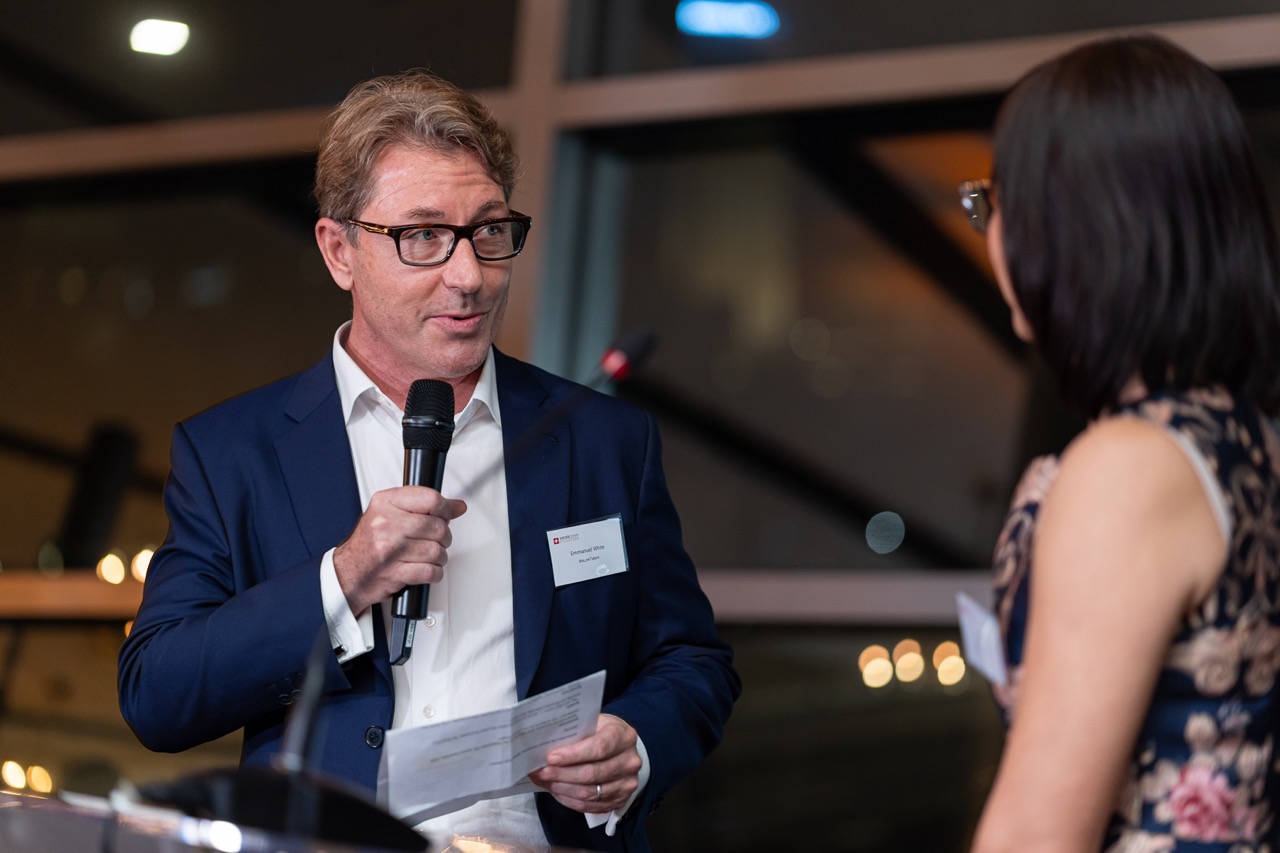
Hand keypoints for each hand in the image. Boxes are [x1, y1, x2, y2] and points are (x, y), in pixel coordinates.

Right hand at [333, 486, 466, 615]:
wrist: (348, 572)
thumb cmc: (369, 543)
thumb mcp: (390, 513)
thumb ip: (424, 506)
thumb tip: (457, 506)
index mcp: (385, 503)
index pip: (430, 499)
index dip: (444, 509)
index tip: (444, 516)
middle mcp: (386, 524)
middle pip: (437, 527)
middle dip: (443, 537)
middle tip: (436, 540)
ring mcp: (389, 549)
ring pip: (437, 551)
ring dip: (439, 557)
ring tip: (428, 555)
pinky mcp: (394, 573)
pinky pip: (431, 572)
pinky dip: (434, 573)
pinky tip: (425, 568)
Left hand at [528, 714, 640, 814]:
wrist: (622, 749)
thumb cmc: (602, 733)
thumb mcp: (593, 723)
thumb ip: (574, 733)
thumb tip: (542, 746)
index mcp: (623, 736)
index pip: (599, 747)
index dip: (573, 755)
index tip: (551, 758)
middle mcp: (630, 761)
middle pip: (592, 773)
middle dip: (562, 774)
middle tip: (541, 772)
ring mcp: (627, 783)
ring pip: (589, 793)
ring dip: (562, 789)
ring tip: (545, 782)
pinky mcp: (621, 800)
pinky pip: (590, 806)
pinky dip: (569, 800)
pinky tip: (556, 791)